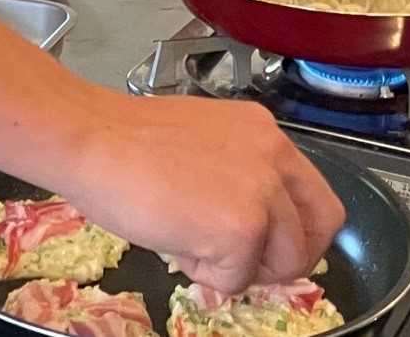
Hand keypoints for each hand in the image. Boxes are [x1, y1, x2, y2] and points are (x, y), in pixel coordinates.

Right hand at [59, 91, 344, 294]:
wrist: (89, 139)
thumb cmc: (122, 139)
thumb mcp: (200, 142)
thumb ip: (234, 172)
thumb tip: (242, 219)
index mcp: (264, 131)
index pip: (314, 194)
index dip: (295, 229)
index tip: (266, 244)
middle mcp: (275, 156)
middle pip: (319, 228)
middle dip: (286, 258)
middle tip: (246, 264)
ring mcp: (263, 193)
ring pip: (282, 261)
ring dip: (238, 267)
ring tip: (189, 242)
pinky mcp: (242, 228)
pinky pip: (236, 279)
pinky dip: (203, 274)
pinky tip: (172, 241)